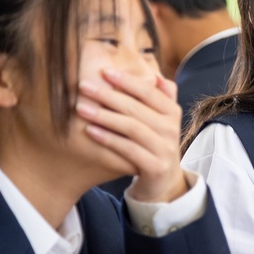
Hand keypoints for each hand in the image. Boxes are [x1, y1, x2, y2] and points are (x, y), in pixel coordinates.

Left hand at [76, 68, 187, 202]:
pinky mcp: (156, 167)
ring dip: (104, 116)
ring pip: (132, 128)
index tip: (104, 72)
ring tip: (81, 108)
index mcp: (172, 113)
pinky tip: (90, 131)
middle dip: (108, 96)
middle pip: (137, 108)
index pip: (149, 92)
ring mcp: (165, 149)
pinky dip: (108, 139)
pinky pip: (129, 150)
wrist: (163, 181)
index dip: (127, 81)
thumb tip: (155, 76)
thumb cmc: (154, 144)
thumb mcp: (161, 120)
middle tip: (83, 87)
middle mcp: (172, 129)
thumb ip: (161, 99)